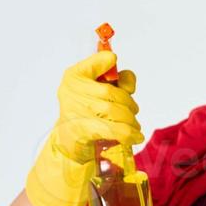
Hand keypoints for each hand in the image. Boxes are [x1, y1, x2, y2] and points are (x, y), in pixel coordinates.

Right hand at [25, 50, 144, 205]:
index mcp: (75, 75)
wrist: (70, 144)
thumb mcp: (100, 93)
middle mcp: (71, 90)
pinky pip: (113, 130)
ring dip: (131, 121)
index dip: (112, 64)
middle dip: (129, 105)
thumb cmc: (89, 115)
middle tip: (133, 115)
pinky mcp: (82, 130)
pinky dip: (128, 134)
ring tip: (134, 128)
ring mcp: (75, 110)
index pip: (100, 61)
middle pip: (113, 93)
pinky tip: (135, 137)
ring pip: (115, 111)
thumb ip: (118, 82)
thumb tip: (128, 80)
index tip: (120, 77)